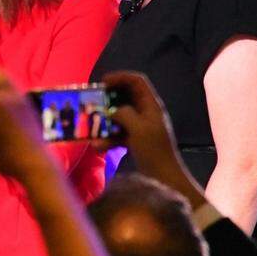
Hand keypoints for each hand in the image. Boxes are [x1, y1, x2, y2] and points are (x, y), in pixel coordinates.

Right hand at [101, 71, 203, 205]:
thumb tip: (113, 110)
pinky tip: (99, 147)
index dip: (120, 77)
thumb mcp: (139, 129)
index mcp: (151, 106)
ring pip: (118, 116)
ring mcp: (139, 127)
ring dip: (104, 122)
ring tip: (92, 130)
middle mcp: (145, 113)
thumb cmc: (155, 151)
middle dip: (107, 100)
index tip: (102, 83)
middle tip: (92, 102)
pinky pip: (117, 133)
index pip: (137, 81)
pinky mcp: (134, 140)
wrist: (164, 178)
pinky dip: (107, 138)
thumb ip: (124, 114)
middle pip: (125, 96)